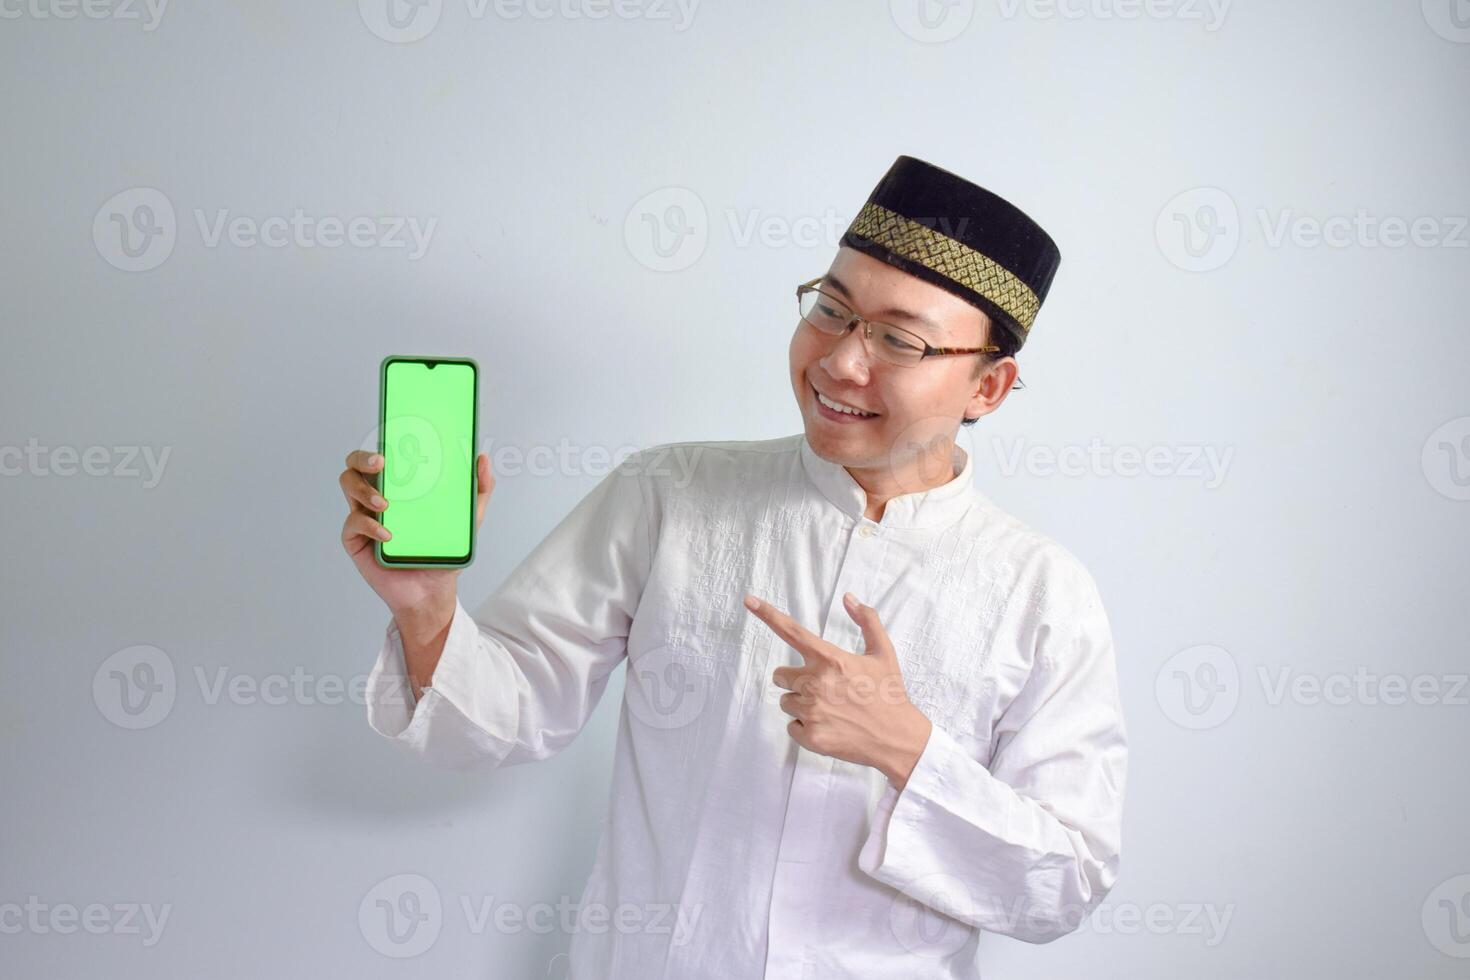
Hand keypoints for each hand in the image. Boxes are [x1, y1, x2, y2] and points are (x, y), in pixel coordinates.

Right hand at [338, 449, 494, 631]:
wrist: (431, 591)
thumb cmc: (443, 553)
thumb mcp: (469, 521)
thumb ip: (479, 490)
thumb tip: (482, 458)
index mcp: (400, 486)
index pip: (384, 454)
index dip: (380, 440)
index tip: (391, 437)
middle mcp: (377, 495)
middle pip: (355, 464)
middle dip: (362, 457)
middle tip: (380, 463)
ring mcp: (364, 516)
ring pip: (348, 485)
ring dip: (364, 489)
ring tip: (386, 505)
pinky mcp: (356, 540)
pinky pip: (352, 524)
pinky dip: (369, 526)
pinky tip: (388, 536)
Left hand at [744, 591, 932, 788]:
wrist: (898, 738)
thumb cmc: (890, 693)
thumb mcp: (883, 652)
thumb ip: (867, 621)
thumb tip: (848, 597)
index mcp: (830, 659)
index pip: (791, 631)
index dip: (767, 614)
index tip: (749, 600)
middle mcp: (815, 683)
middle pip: (779, 675)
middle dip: (795, 680)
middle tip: (822, 688)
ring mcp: (811, 711)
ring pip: (786, 702)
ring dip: (802, 704)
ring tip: (831, 709)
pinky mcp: (810, 736)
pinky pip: (792, 726)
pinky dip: (806, 727)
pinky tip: (830, 726)